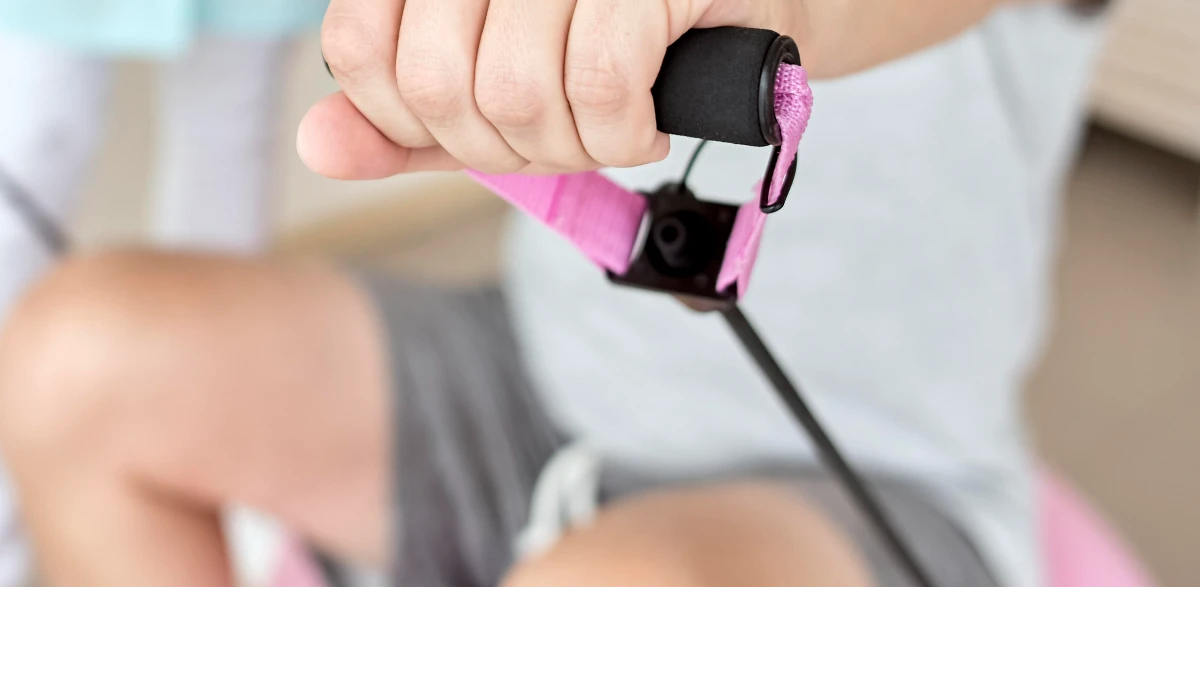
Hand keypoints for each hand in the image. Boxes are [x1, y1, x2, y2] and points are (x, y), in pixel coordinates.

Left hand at [298, 0, 790, 180]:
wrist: (755, 8)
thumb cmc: (622, 46)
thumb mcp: (494, 88)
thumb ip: (407, 124)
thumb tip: (316, 146)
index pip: (358, 46)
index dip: (407, 120)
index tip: (472, 129)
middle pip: (438, 84)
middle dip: (501, 148)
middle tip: (556, 137)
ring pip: (516, 93)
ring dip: (569, 147)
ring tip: (606, 128)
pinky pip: (600, 85)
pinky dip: (623, 135)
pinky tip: (645, 122)